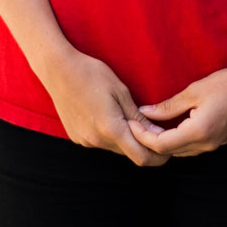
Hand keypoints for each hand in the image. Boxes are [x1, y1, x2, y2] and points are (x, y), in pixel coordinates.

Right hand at [40, 49, 170, 165]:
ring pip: (114, 147)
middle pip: (128, 153)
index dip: (158, 157)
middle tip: (154, 130)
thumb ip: (138, 117)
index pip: (141, 157)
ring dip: (126, 139)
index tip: (168, 149)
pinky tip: (109, 115)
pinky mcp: (76, 137)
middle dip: (143, 146)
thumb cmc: (92, 73)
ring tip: (130, 117)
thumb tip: (156, 133)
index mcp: (110, 128)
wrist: (58, 69)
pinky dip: (110, 135)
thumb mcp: (120, 91)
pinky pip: (100, 142)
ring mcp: (84, 140)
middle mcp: (96, 140)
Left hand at [128, 61, 226, 157]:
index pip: (161, 144)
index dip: (142, 136)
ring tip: (150, 124)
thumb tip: (145, 112)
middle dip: (150, 140)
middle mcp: (207, 144)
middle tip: (136, 124)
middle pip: (170, 152)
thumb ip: (169, 106)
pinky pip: (193, 147)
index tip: (130, 122)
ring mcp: (215, 145)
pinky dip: (178, 139)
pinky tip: (172, 124)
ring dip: (164, 142)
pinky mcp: (221, 141)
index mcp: (199, 132)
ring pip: (181, 151)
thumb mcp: (195, 90)